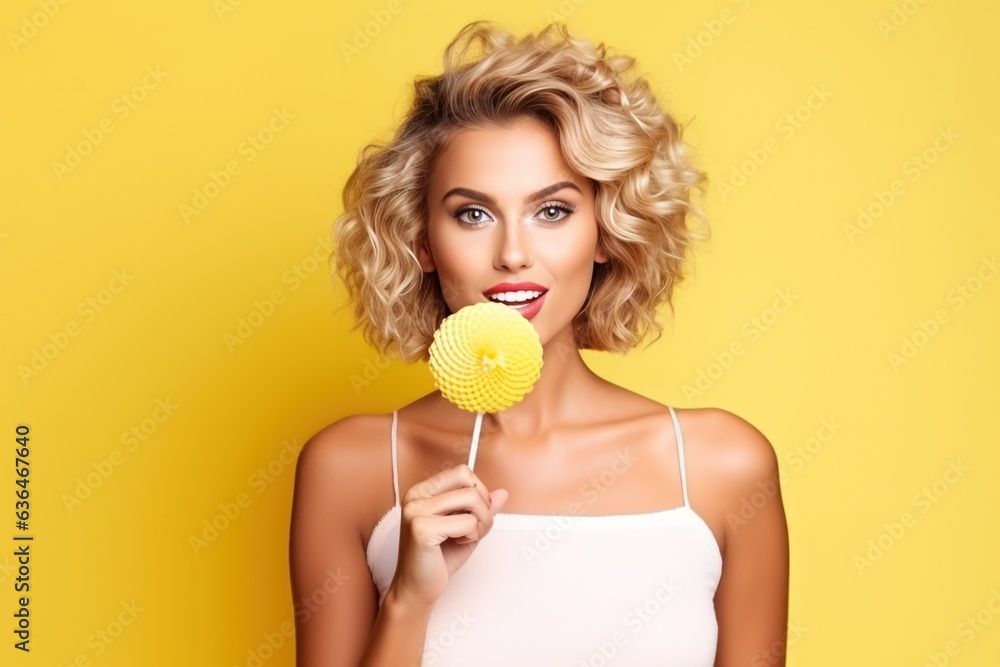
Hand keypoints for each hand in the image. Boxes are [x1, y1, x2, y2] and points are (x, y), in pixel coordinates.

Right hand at [389, 463, 507, 608]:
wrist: (417, 589)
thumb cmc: (438, 559)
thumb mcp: (466, 528)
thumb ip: (483, 509)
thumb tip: (502, 493)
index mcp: (422, 491)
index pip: (462, 472)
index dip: (478, 492)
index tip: (475, 514)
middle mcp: (416, 496)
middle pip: (469, 484)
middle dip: (483, 508)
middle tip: (474, 530)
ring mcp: (416, 511)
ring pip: (472, 499)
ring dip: (480, 522)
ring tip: (467, 537)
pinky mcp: (421, 529)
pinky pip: (467, 522)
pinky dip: (471, 535)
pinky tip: (458, 543)